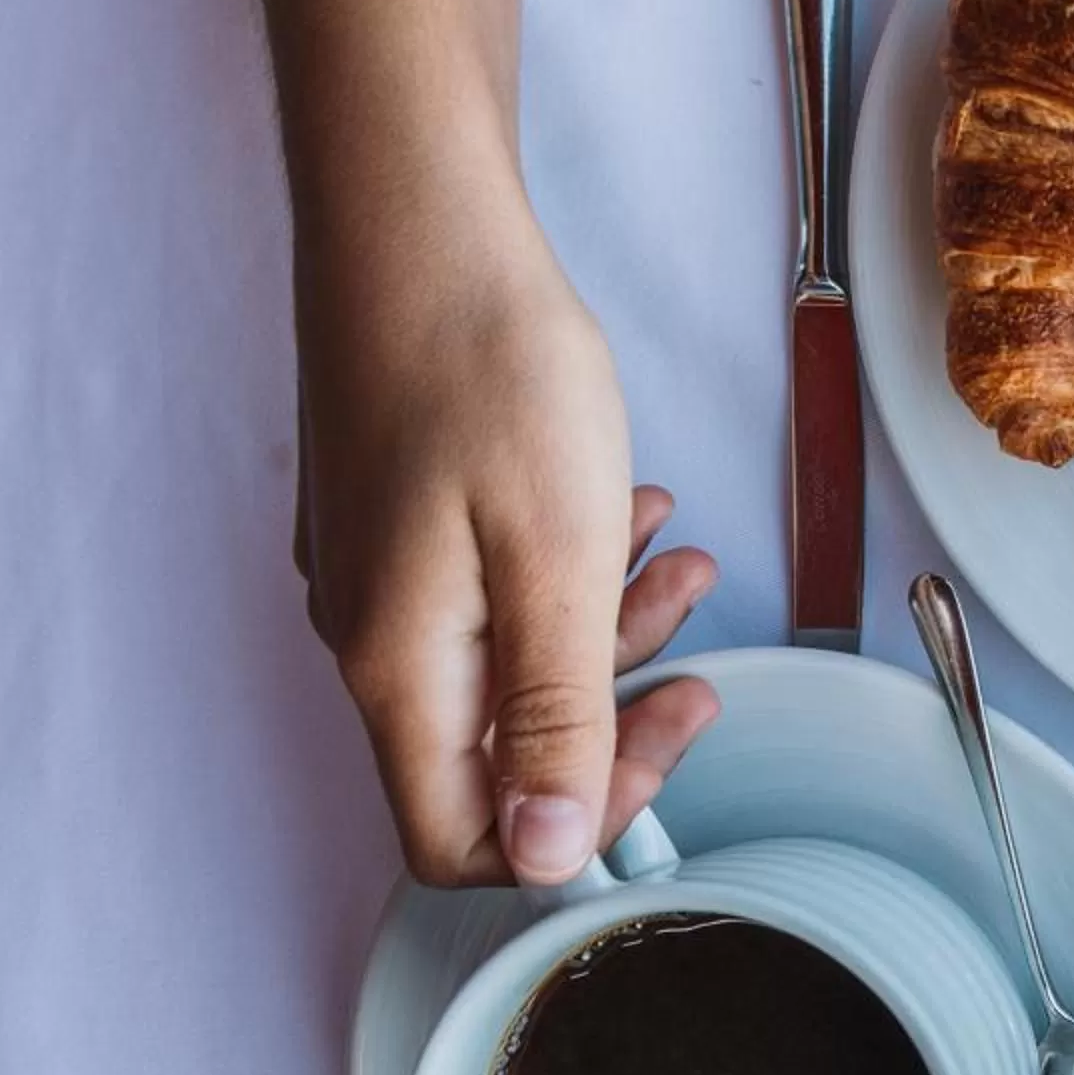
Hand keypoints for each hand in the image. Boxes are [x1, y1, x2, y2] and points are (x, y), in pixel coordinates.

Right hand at [293, 198, 718, 885]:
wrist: (416, 217)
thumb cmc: (487, 367)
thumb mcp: (558, 559)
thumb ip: (557, 718)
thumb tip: (550, 857)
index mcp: (399, 666)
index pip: (463, 838)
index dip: (575, 827)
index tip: (669, 742)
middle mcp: (369, 635)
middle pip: (489, 757)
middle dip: (612, 720)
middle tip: (704, 668)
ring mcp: (374, 572)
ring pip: (500, 666)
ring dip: (607, 633)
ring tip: (686, 565)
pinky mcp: (393, 515)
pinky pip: (486, 591)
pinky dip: (568, 573)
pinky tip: (627, 511)